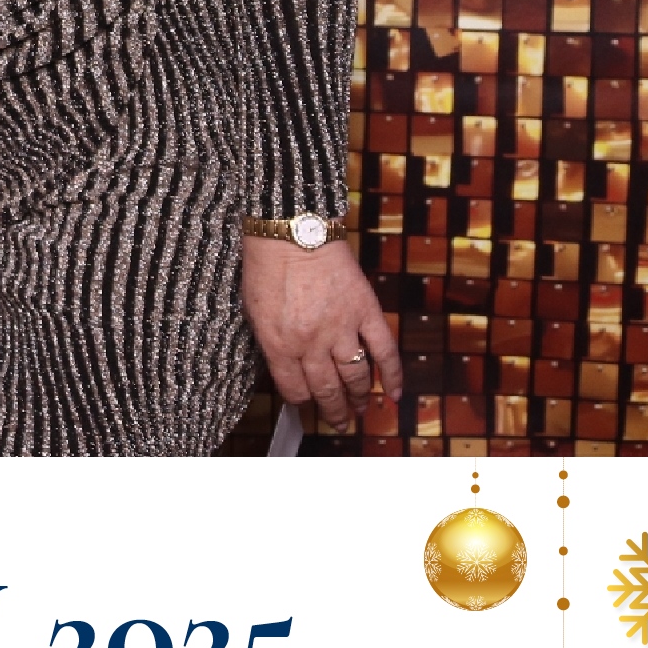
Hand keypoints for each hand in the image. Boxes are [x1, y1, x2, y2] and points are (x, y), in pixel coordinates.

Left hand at [240, 233, 401, 435]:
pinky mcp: (365, 310)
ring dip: (359, 398)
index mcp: (279, 344)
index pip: (295, 391)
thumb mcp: (254, 309)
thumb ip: (271, 342)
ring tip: (359, 408)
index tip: (307, 407)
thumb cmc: (266, 263)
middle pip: (327, 391)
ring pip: (356, 377)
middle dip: (333, 411)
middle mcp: (312, 343)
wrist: (291, 226)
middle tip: (338, 420)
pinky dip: (392, 375)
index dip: (302, 403)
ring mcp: (341, 327)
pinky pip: (384, 350)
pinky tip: (393, 394)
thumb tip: (285, 368)